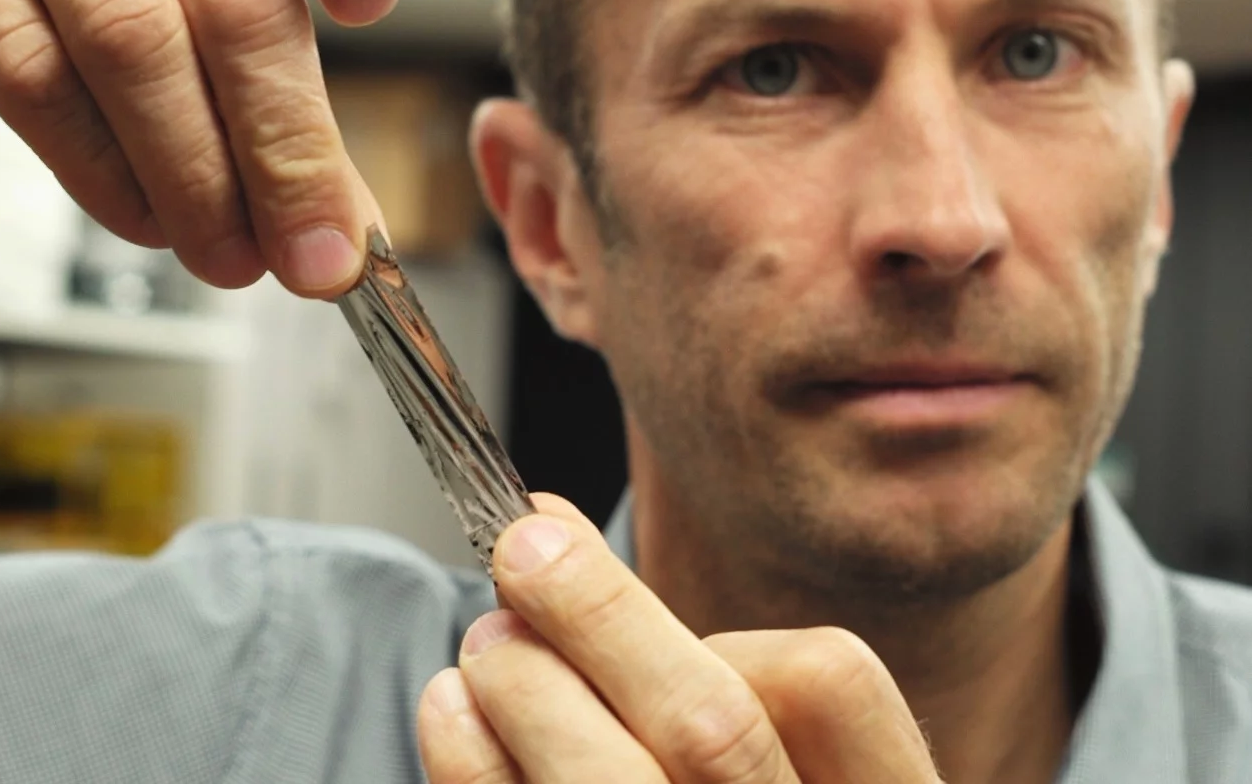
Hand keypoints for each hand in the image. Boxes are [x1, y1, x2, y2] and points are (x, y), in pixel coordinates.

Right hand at [0, 0, 418, 293]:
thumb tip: (345, 229)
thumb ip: (284, 74)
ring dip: (193, 174)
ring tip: (230, 254)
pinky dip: (101, 168)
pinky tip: (142, 219)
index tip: (371, 13)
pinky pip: (30, 69)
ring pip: (130, 35)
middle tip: (316, 251)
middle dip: (283, 142)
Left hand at [416, 495, 940, 782]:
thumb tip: (548, 524)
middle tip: (520, 552)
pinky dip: (475, 765)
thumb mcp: (758, 749)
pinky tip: (454, 714)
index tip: (652, 604)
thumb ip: (675, 661)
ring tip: (488, 647)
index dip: (727, 629)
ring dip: (530, 689)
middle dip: (599, 617)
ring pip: (616, 781)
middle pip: (712, 725)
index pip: (828, 681)